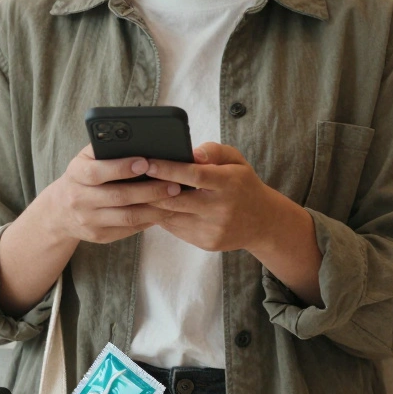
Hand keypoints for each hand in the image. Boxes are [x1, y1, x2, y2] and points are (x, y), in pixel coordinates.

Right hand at [30, 144, 181, 244]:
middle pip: (118, 197)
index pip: (96, 172)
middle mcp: (78, 199)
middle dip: (150, 190)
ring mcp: (88, 221)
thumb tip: (140, 138)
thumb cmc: (83, 177)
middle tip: (174, 184)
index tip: (146, 162)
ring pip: (127, 217)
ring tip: (174, 198)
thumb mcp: (86, 159)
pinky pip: (128, 229)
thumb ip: (106, 148)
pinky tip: (163, 211)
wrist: (60, 211)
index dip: (121, 168)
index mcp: (75, 174)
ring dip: (155, 208)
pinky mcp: (98, 236)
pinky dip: (148, 220)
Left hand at [148, 142, 324, 306]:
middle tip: (130, 179)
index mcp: (229, 183)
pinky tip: (151, 207)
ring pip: (172, 216)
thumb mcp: (236, 161)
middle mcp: (221, 208)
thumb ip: (214, 151)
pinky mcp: (206, 243)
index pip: (194, 175)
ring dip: (151, 205)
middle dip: (151, 190)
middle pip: (177, 199)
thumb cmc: (243, 185)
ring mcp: (213, 228)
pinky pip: (176, 228)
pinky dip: (162, 217)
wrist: (263, 222)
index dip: (168, 169)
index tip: (147, 163)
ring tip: (134, 193)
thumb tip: (191, 152)